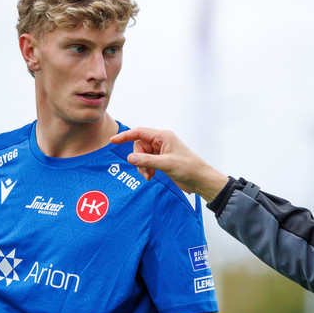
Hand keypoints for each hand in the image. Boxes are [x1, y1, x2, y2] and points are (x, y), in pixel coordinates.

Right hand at [110, 127, 228, 201]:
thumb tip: (130, 158)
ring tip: (149, 176)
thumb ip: (147, 161)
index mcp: (163, 136)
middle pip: (139, 146)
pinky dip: (146, 169)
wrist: (200, 179)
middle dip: (138, 159)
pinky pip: (147, 162)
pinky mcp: (162, 160)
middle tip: (145, 171)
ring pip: (142, 155)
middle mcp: (161, 141)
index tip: (113, 141)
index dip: (125, 136)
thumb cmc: (189, 168)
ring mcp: (161, 151)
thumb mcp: (166, 164)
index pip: (139, 133)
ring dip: (142, 166)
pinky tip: (151, 176)